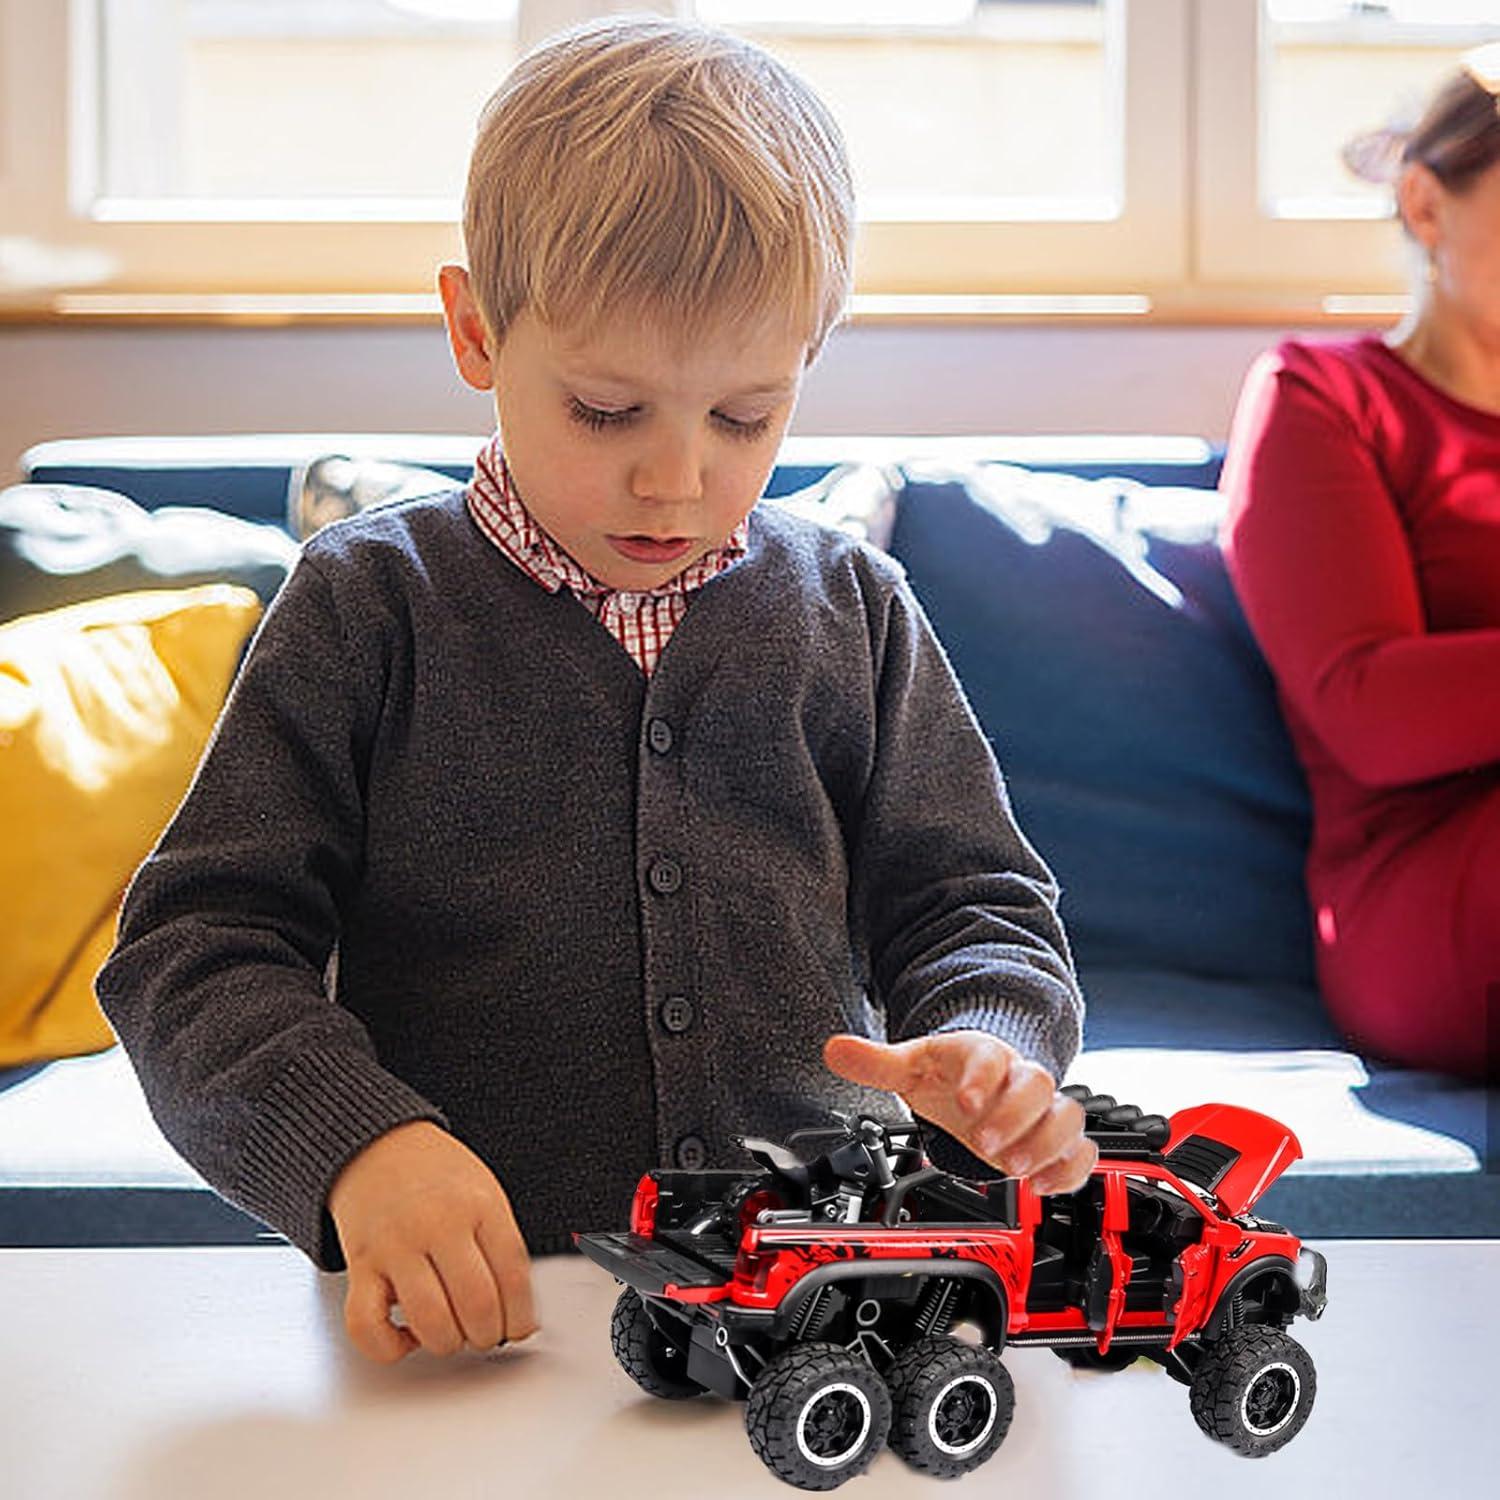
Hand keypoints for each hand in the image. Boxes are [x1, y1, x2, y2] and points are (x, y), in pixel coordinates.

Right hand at [326, 1119, 538, 1362]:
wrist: (377, 1145)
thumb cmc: (436, 1173)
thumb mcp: (485, 1192)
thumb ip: (501, 1246)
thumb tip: (519, 1313)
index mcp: (479, 1204)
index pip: (514, 1274)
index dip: (521, 1315)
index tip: (520, 1327)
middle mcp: (438, 1223)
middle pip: (477, 1303)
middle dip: (488, 1335)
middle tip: (486, 1334)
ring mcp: (396, 1245)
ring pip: (430, 1322)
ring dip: (448, 1344)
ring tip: (452, 1334)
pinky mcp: (359, 1265)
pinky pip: (367, 1326)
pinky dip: (389, 1347)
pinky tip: (405, 1335)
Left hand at [822, 1030, 1096, 1195]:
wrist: (986, 1077)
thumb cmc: (952, 1073)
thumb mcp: (912, 1067)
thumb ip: (876, 1063)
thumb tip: (835, 1049)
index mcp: (984, 1056)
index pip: (991, 1057)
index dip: (982, 1078)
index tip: (962, 1101)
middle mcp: (1019, 1080)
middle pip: (1040, 1085)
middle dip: (1015, 1116)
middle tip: (985, 1143)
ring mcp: (1041, 1112)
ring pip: (1067, 1118)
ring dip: (1046, 1145)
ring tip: (1015, 1169)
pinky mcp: (1054, 1141)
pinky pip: (1081, 1152)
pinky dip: (1070, 1170)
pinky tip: (1045, 1187)